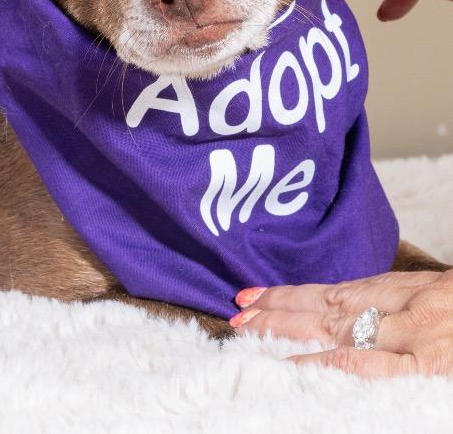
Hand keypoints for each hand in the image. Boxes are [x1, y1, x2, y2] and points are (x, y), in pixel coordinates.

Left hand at [228, 270, 452, 377]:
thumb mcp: (424, 294)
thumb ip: (386, 301)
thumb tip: (336, 307)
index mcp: (392, 290)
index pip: (325, 290)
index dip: (284, 294)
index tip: (246, 296)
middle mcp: (393, 308)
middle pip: (321, 310)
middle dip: (274, 314)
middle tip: (233, 317)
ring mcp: (408, 337)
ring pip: (334, 332)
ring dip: (288, 335)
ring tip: (246, 335)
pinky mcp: (424, 365)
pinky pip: (367, 365)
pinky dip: (328, 364)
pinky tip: (296, 367)